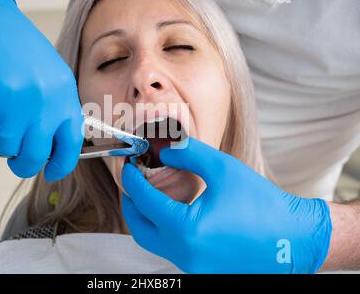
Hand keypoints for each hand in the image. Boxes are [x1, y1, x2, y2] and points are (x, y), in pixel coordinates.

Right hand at [0, 0, 82, 179]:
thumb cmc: (13, 43)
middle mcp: (40, 102)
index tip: (52, 171)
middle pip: (34, 156)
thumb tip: (48, 145)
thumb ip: (53, 109)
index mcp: (62, 93)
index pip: (70, 143)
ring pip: (3, 147)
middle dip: (23, 164)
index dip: (61, 164)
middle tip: (15, 158)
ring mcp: (9, 105)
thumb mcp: (48, 74)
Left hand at [121, 138, 331, 272]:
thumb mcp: (224, 169)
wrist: (294, 239)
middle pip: (140, 230)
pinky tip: (174, 213)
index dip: (133, 181)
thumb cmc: (263, 205)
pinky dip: (166, 231)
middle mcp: (185, 255)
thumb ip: (189, 155)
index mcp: (187, 230)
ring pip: (155, 242)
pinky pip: (173, 250)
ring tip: (151, 196)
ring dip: (148, 219)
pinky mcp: (203, 271)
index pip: (145, 202)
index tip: (129, 167)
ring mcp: (194, 267)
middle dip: (131, 205)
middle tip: (132, 184)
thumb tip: (165, 153)